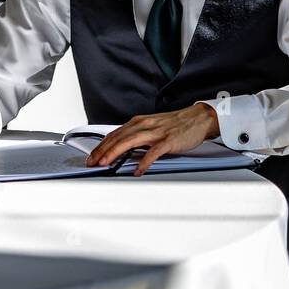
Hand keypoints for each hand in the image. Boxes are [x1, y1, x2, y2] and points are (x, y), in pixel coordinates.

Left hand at [84, 104, 220, 174]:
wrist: (198, 118)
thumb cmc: (175, 125)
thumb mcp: (151, 127)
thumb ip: (137, 137)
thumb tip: (121, 150)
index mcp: (139, 122)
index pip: (114, 134)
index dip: (100, 146)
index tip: (91, 157)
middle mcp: (144, 125)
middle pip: (118, 138)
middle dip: (102, 151)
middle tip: (92, 162)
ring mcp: (156, 133)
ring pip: (130, 142)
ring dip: (115, 153)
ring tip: (105, 164)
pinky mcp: (168, 141)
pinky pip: (153, 152)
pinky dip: (144, 161)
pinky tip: (137, 170)